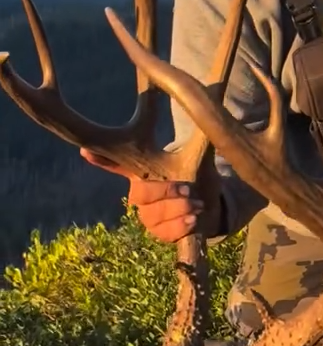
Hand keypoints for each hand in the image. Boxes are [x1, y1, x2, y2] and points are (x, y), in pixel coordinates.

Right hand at [79, 150, 222, 242]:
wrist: (213, 207)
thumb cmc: (198, 178)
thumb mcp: (198, 158)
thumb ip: (198, 139)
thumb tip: (205, 112)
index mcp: (143, 171)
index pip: (116, 164)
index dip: (101, 159)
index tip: (85, 150)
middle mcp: (140, 194)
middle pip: (140, 194)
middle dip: (164, 191)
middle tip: (188, 188)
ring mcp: (148, 215)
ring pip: (152, 215)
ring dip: (178, 209)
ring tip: (197, 204)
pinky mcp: (159, 233)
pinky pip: (163, 233)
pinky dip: (180, 226)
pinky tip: (193, 219)